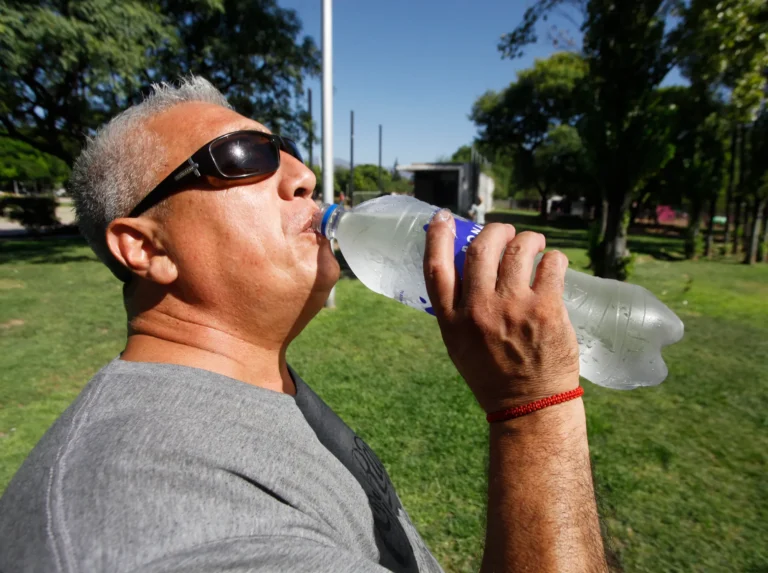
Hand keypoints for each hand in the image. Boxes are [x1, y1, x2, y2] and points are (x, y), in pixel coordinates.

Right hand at [424, 211, 579, 413]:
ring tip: (534, 244)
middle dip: (496, 231)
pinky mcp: (545, 308)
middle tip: (506, 234)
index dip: (437, 236)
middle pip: (480, 247)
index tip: (442, 217)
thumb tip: (468, 267)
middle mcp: (478, 310)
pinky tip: (553, 265)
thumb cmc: (494, 374)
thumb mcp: (460, 345)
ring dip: (528, 239)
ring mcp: (512, 308)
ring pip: (518, 248)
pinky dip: (553, 258)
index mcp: (452, 320)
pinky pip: (551, 264)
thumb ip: (459, 309)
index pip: (436, 267)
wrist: (529, 405)